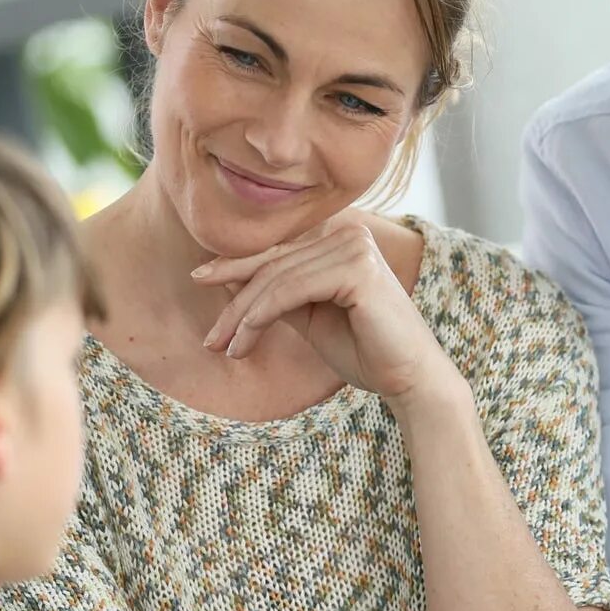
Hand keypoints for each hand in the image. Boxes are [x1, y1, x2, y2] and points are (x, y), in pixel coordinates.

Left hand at [194, 212, 454, 401]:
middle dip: (234, 302)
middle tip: (209, 338)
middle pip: (274, 265)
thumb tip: (225, 275)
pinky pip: (290, 291)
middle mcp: (350, 232)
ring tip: (225, 349)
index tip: (199, 282)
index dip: (236, 268)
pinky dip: (260, 316)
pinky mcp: (356, 269)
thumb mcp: (310, 316)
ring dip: (242, 317)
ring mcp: (355, 247)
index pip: (280, 252)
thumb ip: (277, 294)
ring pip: (277, 280)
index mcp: (343, 237)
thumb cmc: (366, 349)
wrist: (409, 378)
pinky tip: (244, 341)